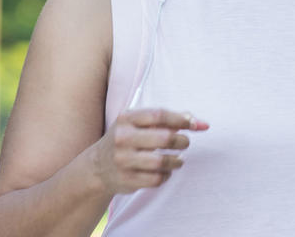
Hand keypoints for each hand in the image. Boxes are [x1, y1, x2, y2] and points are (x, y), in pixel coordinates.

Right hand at [92, 108, 208, 194]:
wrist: (97, 167)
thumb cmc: (126, 140)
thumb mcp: (137, 124)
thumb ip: (165, 120)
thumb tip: (198, 121)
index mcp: (126, 119)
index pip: (158, 115)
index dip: (180, 119)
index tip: (193, 124)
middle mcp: (122, 138)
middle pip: (163, 138)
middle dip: (181, 141)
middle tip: (185, 143)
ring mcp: (123, 160)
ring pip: (161, 161)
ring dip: (176, 161)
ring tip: (179, 159)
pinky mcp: (127, 179)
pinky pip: (156, 179)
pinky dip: (166, 175)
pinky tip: (165, 171)